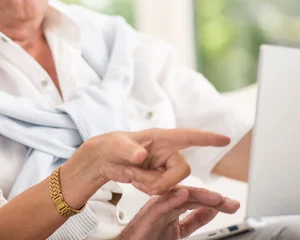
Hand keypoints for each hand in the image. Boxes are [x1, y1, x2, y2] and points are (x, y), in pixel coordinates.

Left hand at [63, 128, 229, 200]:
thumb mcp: (116, 145)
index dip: (207, 138)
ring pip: (172, 184)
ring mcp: (164, 166)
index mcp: (161, 138)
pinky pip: (163, 190)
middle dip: (164, 180)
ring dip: (152, 185)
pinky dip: (148, 189)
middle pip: (182, 171)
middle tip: (139, 179)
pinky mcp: (159, 178)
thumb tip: (140, 155)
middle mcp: (166, 152)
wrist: (102, 161)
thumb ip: (128, 150)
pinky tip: (136, 180)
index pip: (189, 137)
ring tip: (133, 175)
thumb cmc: (109, 145)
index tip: (225, 139)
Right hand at [117, 186, 239, 239]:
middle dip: (211, 198)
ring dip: (198, 195)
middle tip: (229, 203)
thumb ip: (194, 220)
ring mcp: (156, 208)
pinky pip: (161, 206)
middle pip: (190, 195)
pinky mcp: (148, 216)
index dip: (215, 202)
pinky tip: (183, 195)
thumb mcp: (179, 229)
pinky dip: (172, 199)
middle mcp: (165, 204)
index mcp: (173, 206)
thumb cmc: (149, 237)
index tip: (232, 205)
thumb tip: (212, 210)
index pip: (197, 200)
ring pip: (178, 197)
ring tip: (215, 197)